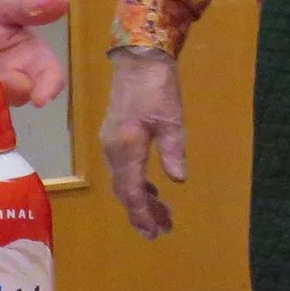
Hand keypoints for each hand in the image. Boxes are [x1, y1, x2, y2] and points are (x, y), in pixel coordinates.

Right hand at [100, 49, 187, 238]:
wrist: (137, 59)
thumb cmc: (157, 86)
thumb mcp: (171, 119)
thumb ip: (173, 151)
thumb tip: (178, 180)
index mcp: (126, 148)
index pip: (132, 191)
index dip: (143, 213)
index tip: (156, 231)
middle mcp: (113, 151)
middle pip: (125, 191)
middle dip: (142, 212)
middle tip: (162, 231)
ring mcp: (111, 144)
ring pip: (124, 182)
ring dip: (141, 200)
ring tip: (162, 216)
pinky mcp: (115, 138)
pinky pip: (124, 170)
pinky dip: (137, 184)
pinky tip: (153, 191)